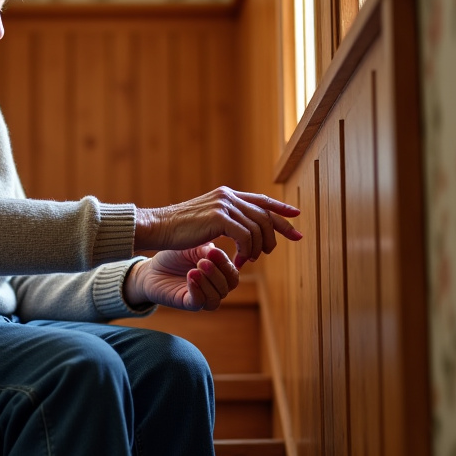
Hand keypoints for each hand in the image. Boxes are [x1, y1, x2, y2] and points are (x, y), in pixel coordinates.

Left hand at [124, 244, 241, 310]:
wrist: (152, 269)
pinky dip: (197, 290)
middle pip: (228, 286)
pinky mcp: (188, 304)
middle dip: (217, 273)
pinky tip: (190, 276)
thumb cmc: (174, 257)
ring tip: (194, 269)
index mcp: (219, 274)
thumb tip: (215, 251)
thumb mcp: (191, 248)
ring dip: (208, 282)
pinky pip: (199, 303)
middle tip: (203, 261)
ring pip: (216, 298)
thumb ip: (205, 249)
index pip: (232, 274)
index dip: (226, 264)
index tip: (213, 251)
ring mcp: (202, 297)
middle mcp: (214, 288)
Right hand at [135, 187, 302, 267]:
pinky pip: (245, 237)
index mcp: (227, 195)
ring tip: (251, 260)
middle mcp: (228, 196)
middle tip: (273, 252)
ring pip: (257, 227)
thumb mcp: (207, 220)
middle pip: (265, 214)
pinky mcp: (219, 218)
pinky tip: (240, 261)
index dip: (281, 209)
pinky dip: (247, 252)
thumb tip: (244, 230)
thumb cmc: (179, 229)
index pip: (262, 199)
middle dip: (278, 232)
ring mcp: (224, 205)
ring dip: (258, 248)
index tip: (297, 216)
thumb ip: (226, 220)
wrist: (159, 227)